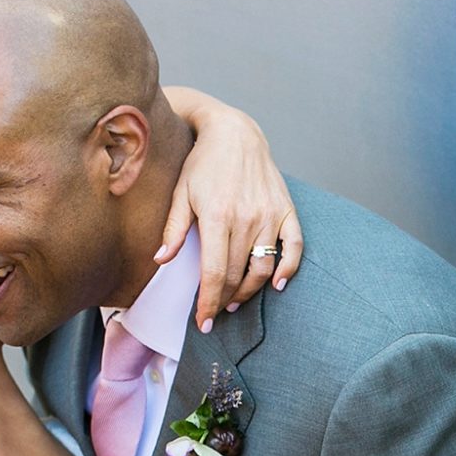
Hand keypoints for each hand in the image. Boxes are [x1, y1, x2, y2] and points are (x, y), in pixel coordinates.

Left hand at [158, 92, 303, 330]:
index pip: (215, 272)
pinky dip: (288, 269)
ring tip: (235, 300)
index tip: (203, 321)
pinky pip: (294, 248)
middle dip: (225, 299)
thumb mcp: (181, 193)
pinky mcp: (286, 211)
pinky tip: (276, 284)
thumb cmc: (202, 164)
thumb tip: (161, 260)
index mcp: (218, 216)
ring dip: (249, 291)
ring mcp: (270, 215)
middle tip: (214, 311)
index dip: (209, 302)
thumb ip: (173, 228)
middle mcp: (247, 218)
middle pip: (238, 275)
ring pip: (263, 268)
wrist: (235, 134)